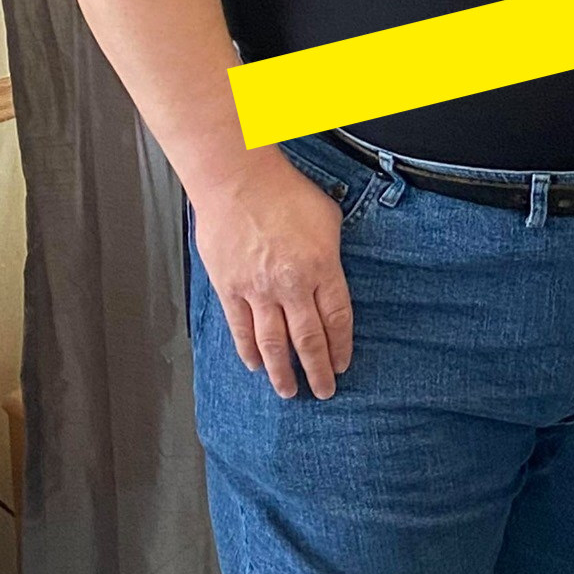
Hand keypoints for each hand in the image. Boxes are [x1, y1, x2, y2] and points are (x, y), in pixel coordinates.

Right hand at [190, 153, 353, 399]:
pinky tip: (256, 365)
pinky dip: (249, 350)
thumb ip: (332, 253)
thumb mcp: (329, 218)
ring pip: (273, 342)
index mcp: (323, 268)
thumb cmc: (286, 192)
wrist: (238, 182)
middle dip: (318, 369)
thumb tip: (331, 272)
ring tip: (289, 391)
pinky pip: (241, 328)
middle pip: (308, 339)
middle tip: (324, 391)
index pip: (337, 318)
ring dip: (282, 371)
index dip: (340, 346)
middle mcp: (292, 285)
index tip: (343, 365)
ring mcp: (258, 290)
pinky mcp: (230, 288)